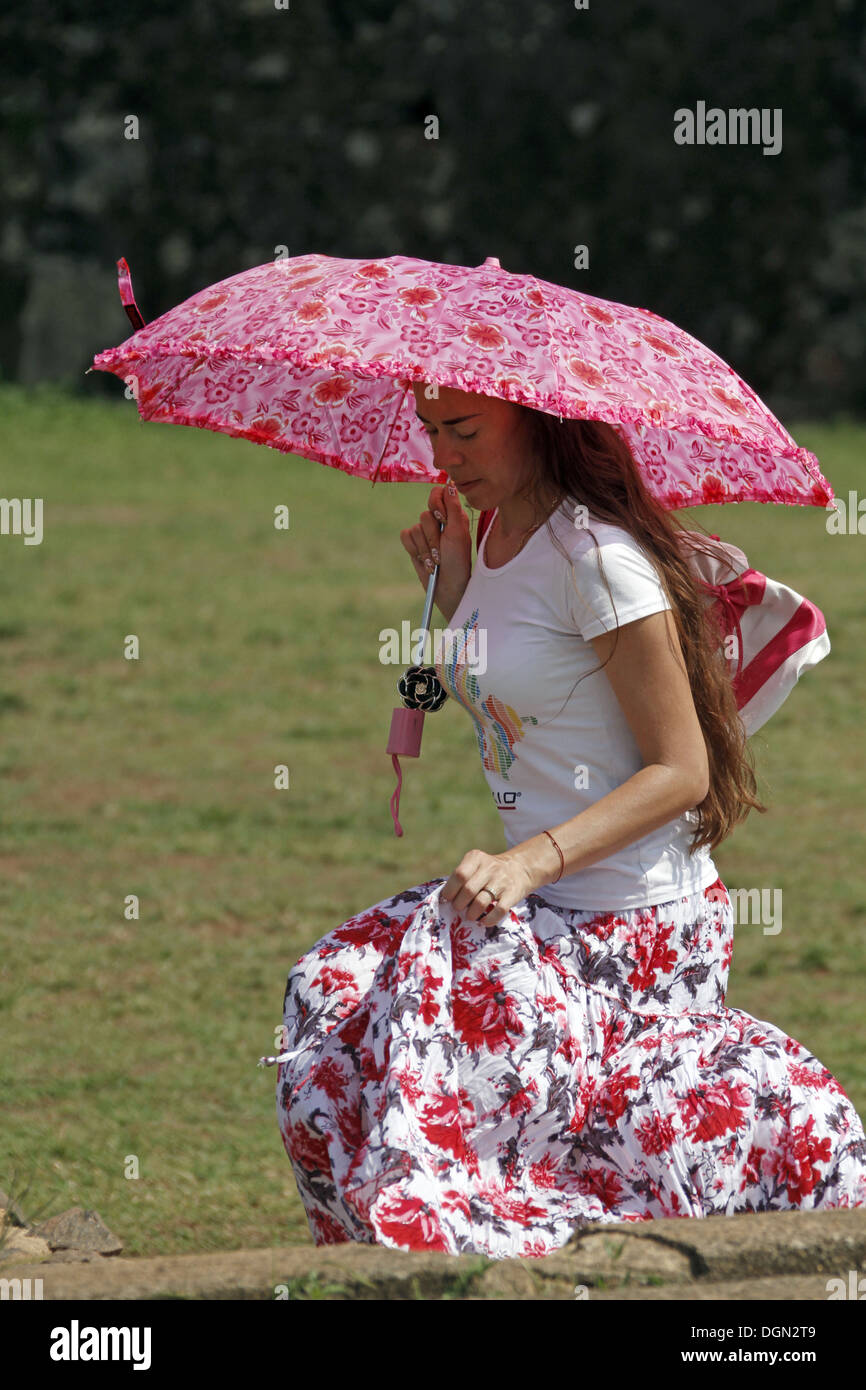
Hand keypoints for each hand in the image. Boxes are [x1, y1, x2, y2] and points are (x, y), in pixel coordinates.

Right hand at [399, 481, 471, 620]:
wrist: (447, 587)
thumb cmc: (458, 561)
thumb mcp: (458, 533)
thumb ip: (453, 508)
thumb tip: (450, 483)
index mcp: (453, 515)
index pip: (437, 493)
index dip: (436, 504)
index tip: (442, 519)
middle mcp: (438, 521)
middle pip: (425, 514)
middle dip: (433, 536)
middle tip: (442, 550)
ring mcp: (424, 533)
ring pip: (415, 528)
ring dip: (425, 548)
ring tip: (435, 560)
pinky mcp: (413, 544)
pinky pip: (405, 536)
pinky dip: (415, 550)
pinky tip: (425, 560)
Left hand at [439, 848, 534, 927]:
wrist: (520, 868)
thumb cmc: (489, 871)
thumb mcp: (475, 865)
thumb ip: (461, 878)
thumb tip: (443, 899)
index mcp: (476, 858)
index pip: (459, 875)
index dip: (450, 890)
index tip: (447, 899)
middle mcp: (490, 868)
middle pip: (468, 890)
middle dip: (459, 904)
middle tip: (458, 908)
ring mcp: (502, 881)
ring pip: (481, 902)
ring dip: (471, 913)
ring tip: (469, 915)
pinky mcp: (512, 894)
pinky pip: (498, 911)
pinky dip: (489, 920)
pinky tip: (484, 921)